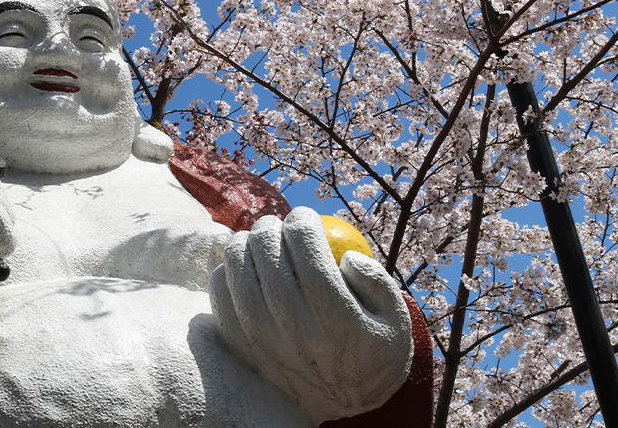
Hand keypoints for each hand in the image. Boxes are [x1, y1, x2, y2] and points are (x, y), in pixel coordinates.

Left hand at [209, 208, 413, 422]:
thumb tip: (346, 256)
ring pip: (238, 277)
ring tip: (257, 240)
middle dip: (270, 229)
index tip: (305, 214)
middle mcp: (298, 338)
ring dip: (243, 245)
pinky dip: (225, 273)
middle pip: (270, 264)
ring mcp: (264, 345)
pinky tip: (241, 266)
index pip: (311, 262)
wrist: (341, 402)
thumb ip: (378, 281)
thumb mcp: (397, 318)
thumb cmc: (373, 348)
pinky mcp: (241, 349)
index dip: (303, 225)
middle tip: (277, 223)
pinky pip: (220, 299)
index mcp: (341, 327)